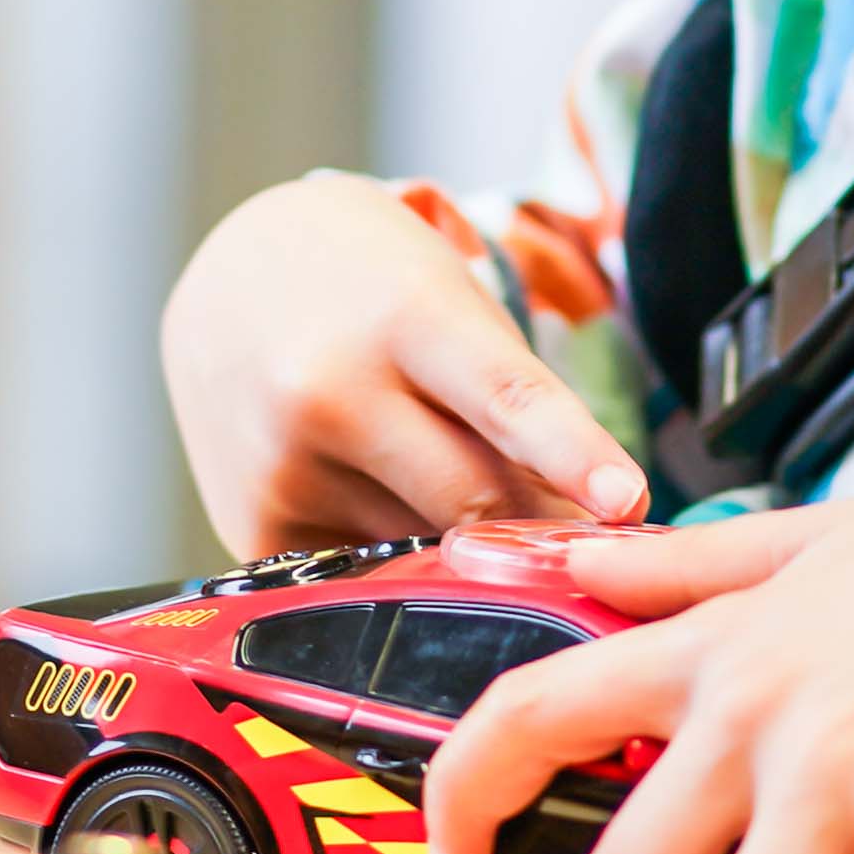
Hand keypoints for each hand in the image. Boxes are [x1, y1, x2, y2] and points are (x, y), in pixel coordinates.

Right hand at [160, 172, 650, 557]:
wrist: (224, 275)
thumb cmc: (369, 285)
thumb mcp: (446, 300)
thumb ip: (509, 402)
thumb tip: (583, 527)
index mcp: (402, 316)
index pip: (504, 396)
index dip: (573, 453)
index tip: (629, 503)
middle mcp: (332, 392)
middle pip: (475, 502)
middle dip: (540, 536)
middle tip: (589, 552)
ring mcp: (286, 467)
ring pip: (425, 553)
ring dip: (464, 553)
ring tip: (451, 502)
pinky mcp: (255, 529)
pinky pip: (366, 578)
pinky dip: (397, 567)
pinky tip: (388, 515)